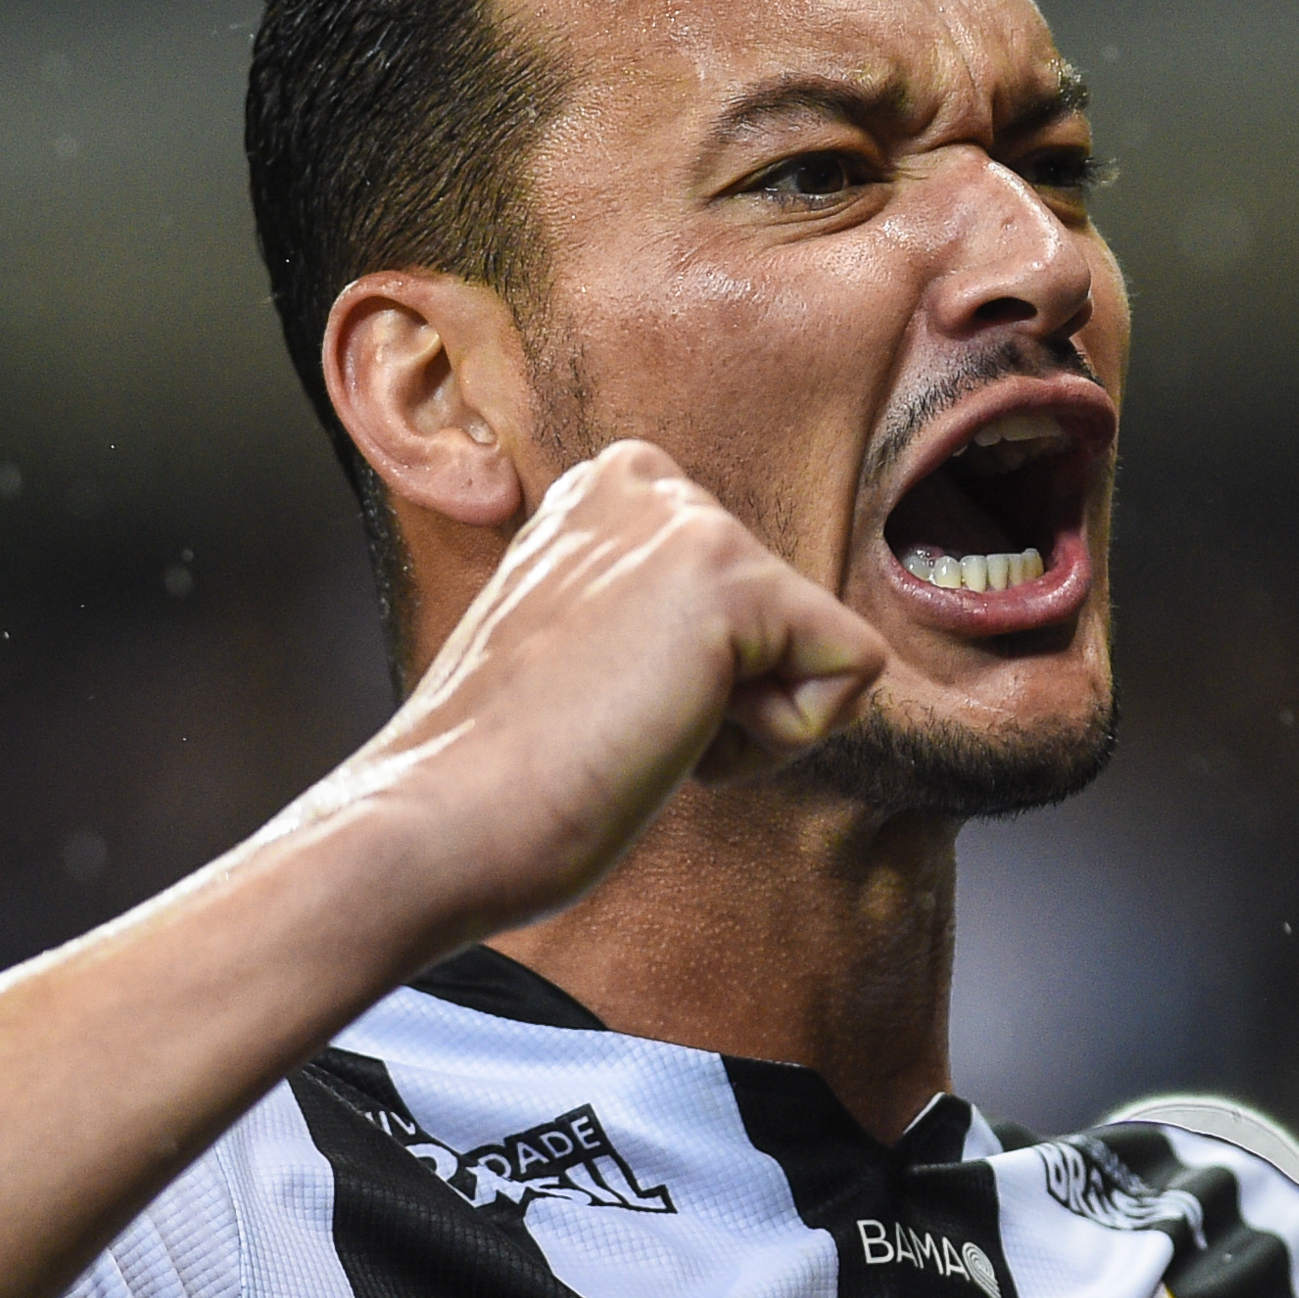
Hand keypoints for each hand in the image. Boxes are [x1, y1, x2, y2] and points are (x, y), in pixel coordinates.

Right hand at [337, 441, 886, 935]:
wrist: (443, 815)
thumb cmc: (501, 765)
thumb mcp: (581, 643)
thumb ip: (648, 610)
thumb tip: (732, 641)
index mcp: (603, 490)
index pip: (742, 595)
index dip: (697, 678)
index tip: (600, 699)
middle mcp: (644, 482)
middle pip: (786, 617)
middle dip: (731, 697)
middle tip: (617, 722)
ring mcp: (688, 522)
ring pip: (820, 646)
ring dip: (748, 725)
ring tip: (636, 727)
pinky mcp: (732, 580)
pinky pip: (855, 669)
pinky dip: (787, 737)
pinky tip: (680, 737)